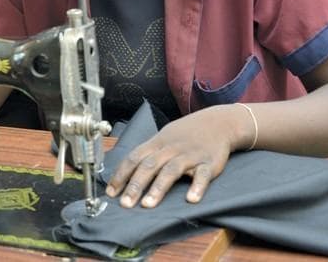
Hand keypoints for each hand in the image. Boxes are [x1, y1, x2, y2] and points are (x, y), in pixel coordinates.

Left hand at [105, 105, 241, 207]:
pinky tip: (191, 199)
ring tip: (148, 205)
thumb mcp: (162, 138)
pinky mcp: (209, 162)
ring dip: (158, 188)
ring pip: (171, 170)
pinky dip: (197, 186)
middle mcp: (171, 149)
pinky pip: (203, 175)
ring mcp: (190, 155)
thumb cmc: (185, 134)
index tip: (110, 192)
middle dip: (135, 185)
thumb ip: (147, 155)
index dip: (121, 175)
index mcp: (157, 143)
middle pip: (149, 165)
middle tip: (125, 204)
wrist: (217, 122)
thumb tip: (123, 173)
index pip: (134, 158)